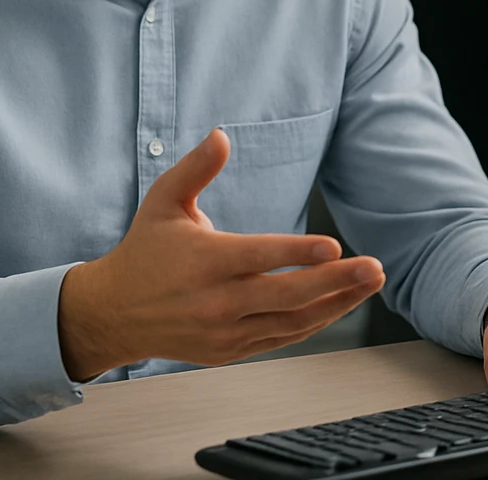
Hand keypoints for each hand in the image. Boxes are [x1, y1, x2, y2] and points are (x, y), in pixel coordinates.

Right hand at [57, 129, 384, 380]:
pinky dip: (313, 323)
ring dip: (335, 304)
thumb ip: (195, 169)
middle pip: (285, 296)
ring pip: (290, 322)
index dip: (297, 254)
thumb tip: (221, 135)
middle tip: (374, 268)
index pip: (258, 258)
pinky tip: (340, 304)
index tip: (334, 247)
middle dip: (336, 282)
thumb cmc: (144, 252)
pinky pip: (281, 338)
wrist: (113, 314)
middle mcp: (216, 302)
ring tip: (369, 283)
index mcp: (204, 262)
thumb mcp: (163, 202)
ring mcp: (224, 332)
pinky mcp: (230, 352)